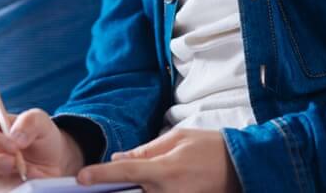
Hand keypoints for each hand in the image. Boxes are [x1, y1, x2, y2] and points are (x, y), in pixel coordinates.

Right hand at [0, 109, 84, 191]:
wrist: (48, 164)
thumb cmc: (39, 137)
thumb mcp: (40, 123)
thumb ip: (29, 121)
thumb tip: (15, 137)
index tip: (14, 147)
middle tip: (13, 164)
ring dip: (10, 179)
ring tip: (33, 174)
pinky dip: (14, 189)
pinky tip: (28, 185)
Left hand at [77, 128, 240, 192]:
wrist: (244, 168)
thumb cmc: (210, 148)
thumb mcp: (178, 138)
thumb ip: (146, 150)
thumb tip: (119, 159)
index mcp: (165, 170)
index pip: (125, 173)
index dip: (100, 175)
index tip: (81, 177)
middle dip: (114, 188)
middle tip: (99, 182)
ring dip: (135, 190)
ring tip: (133, 179)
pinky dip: (149, 191)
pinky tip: (147, 185)